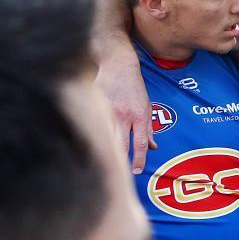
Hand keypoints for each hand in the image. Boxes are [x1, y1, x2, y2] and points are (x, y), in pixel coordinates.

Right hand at [96, 54, 154, 173]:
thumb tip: (153, 148)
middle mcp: (123, 115)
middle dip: (120, 162)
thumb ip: (148, 128)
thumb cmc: (133, 87)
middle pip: (120, 145)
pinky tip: (86, 147)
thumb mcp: (147, 106)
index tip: (137, 172)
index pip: (140, 143)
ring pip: (105, 138)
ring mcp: (106, 111)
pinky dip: (90, 137)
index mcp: (139, 116)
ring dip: (105, 152)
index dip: (139, 160)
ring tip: (103, 165)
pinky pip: (92, 126)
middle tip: (119, 176)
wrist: (117, 64)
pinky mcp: (93, 106)